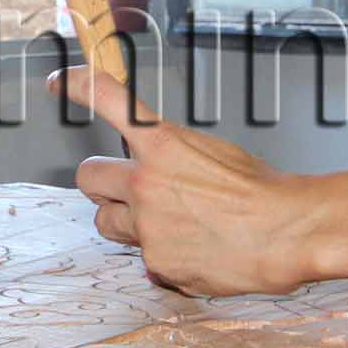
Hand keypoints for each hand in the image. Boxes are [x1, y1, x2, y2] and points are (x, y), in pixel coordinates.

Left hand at [56, 68, 320, 295]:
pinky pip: (145, 258)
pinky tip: (197, 250)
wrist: (287, 232)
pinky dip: (165, 256)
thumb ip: (172, 155)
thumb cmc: (262, 190)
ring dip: (125, 221)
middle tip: (125, 187)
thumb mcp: (214, 152)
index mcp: (162, 144)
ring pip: (107, 224)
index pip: (108, 100)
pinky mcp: (158, 263)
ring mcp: (147, 227)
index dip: (78, 86)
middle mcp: (145, 184)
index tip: (61, 83)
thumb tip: (156, 163)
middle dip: (103, 183)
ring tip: (167, 223)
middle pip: (88, 177)